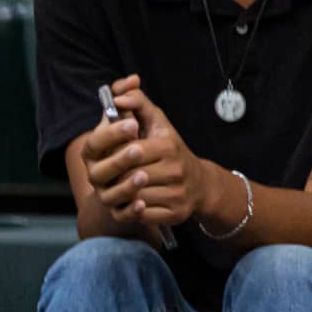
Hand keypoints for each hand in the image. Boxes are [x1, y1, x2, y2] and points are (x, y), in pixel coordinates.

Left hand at [84, 76, 219, 228]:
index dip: (117, 154)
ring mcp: (176, 194)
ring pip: (133, 197)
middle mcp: (175, 170)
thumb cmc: (169, 150)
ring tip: (120, 188)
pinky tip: (132, 202)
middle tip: (112, 175)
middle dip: (116, 176)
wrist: (199, 183)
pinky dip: (133, 210)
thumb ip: (137, 103)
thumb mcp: (157, 122)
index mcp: (168, 146)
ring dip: (122, 194)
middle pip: (128, 176)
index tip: (113, 155)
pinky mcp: (175, 214)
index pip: (129, 151)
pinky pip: (142, 215)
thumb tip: (118, 96)